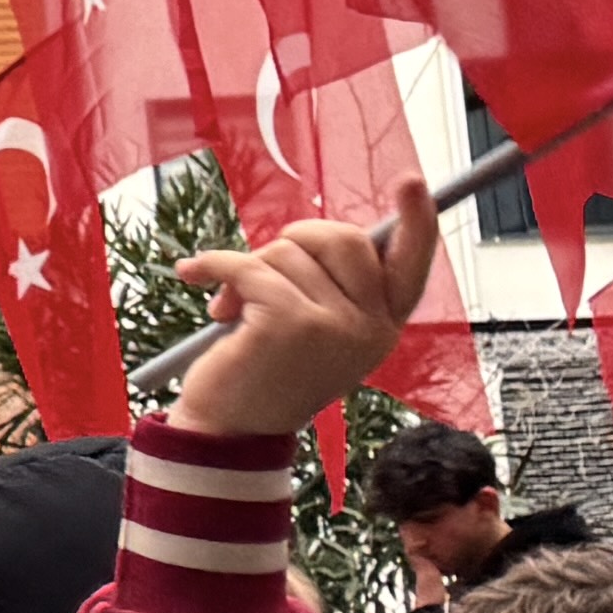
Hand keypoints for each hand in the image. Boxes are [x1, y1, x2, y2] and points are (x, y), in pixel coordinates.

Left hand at [168, 185, 439, 444]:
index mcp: (383, 326)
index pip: (413, 266)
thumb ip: (329, 286)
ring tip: (234, 308)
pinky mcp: (290, 323)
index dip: (417, 220)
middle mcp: (370, 328)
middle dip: (294, 239)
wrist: (229, 431)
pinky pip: (248, 264)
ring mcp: (335, 327)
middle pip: (342, 237)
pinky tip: (195, 277)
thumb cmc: (267, 372)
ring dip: (248, 268)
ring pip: (288, 250)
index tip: (411, 180)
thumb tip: (313, 236)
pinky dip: (213, 265)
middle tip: (261, 269)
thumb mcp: (315, 331)